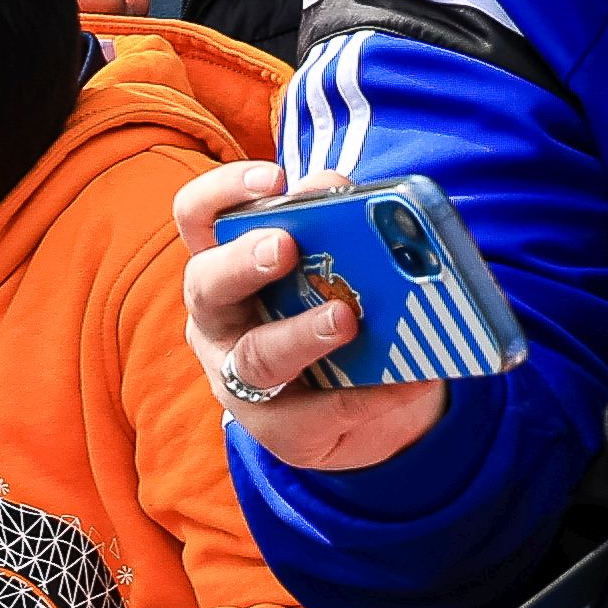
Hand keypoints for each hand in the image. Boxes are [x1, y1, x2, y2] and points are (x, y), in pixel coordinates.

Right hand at [175, 161, 446, 475]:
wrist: (363, 399)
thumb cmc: (338, 309)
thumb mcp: (338, 262)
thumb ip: (336, 223)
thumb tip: (344, 191)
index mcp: (227, 265)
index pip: (198, 218)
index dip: (223, 193)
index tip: (272, 178)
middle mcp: (219, 320)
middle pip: (206, 285)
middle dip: (242, 263)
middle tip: (285, 247)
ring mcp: (239, 378)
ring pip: (253, 357)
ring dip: (299, 335)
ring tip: (345, 319)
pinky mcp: (279, 428)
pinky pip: (316, 413)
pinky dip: (368, 395)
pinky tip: (410, 379)